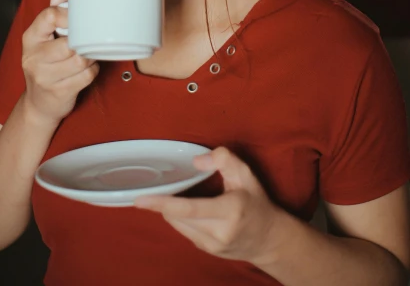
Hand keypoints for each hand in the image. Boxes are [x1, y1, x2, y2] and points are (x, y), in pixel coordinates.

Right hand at [21, 0, 99, 127]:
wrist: (38, 104)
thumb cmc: (44, 66)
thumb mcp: (42, 40)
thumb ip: (51, 17)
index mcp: (30, 39)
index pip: (48, 17)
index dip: (68, 14)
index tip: (78, 17)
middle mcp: (33, 58)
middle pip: (69, 43)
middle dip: (83, 41)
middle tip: (88, 40)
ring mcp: (45, 77)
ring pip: (80, 60)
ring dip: (90, 56)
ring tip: (89, 53)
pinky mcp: (59, 92)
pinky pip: (86, 76)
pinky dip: (92, 71)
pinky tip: (88, 68)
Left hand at [134, 147, 284, 265]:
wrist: (270, 239)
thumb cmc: (257, 202)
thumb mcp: (246, 174)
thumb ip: (224, 159)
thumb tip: (196, 161)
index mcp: (229, 211)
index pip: (188, 208)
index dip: (162, 203)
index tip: (140, 199)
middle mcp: (219, 232)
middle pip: (177, 217)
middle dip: (164, 202)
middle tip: (158, 188)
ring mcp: (212, 246)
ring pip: (178, 225)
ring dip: (171, 210)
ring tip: (176, 196)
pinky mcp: (207, 251)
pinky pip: (185, 231)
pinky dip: (180, 217)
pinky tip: (187, 208)